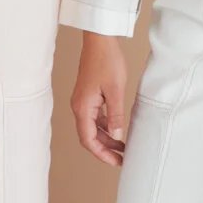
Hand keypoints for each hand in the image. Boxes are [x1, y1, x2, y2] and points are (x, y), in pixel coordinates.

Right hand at [71, 33, 128, 165]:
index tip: (116, 162)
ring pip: (93, 127)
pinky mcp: (88, 95)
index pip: (88, 139)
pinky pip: (95, 117)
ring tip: (123, 146)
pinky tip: (118, 128)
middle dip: (105, 149)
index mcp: (83, 107)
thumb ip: (116, 115)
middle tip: (122, 158)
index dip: (102, 154)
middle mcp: (79, 106)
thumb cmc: (107, 60)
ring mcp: (83, 101)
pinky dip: (105, 126)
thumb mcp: (116, 90)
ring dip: (106, 138)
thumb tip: (117, 136)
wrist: (100, 40)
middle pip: (89, 136)